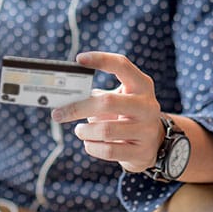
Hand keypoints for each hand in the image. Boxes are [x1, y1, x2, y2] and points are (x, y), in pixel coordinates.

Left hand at [50, 52, 164, 172]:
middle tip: (58, 114)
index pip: (122, 65)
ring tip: (80, 130)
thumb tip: (66, 101)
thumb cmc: (126, 115)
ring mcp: (147, 129)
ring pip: (105, 130)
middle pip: (107, 102)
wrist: (154, 142)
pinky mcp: (142, 152)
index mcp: (141, 85)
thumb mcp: (118, 99)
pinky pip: (108, 151)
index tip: (79, 59)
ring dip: (85, 131)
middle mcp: (147, 105)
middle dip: (77, 108)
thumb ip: (96, 96)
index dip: (100, 59)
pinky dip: (92, 147)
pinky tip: (89, 143)